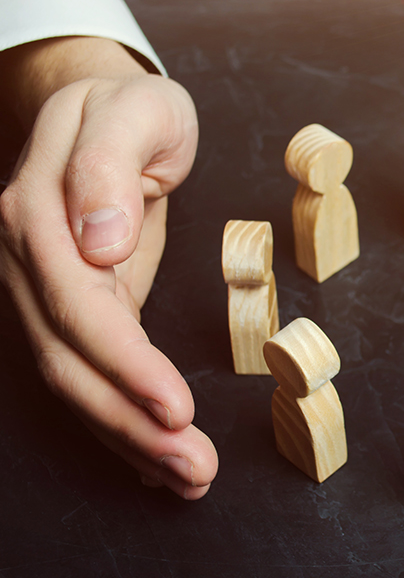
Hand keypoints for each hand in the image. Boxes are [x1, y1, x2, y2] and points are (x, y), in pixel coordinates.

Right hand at [0, 37, 216, 497]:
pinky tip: (153, 457)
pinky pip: (87, 371)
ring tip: (188, 477)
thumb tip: (95, 240)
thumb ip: (108, 167)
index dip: (126, 365)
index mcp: (40, 217)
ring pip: (76, 380)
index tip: (175, 408)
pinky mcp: (68, 306)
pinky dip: (120, 418)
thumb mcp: (135, 113)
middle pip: (73, 363)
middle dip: (132, 424)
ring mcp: (42, 290)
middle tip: (194, 469)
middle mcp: (29, 263)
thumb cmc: (129, 109)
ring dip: (129, 438)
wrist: (100, 107)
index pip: (81, 309)